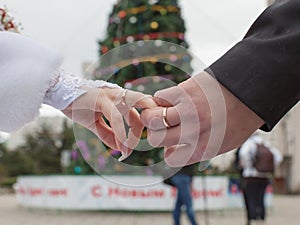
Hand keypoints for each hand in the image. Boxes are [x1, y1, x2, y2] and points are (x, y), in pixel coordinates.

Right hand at [62, 87, 156, 160]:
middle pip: (144, 107)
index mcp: (120, 98)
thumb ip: (109, 135)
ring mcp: (111, 95)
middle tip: (147, 143)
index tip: (143, 142)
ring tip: (129, 151)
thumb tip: (122, 150)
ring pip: (133, 112)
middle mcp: (119, 94)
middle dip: (150, 124)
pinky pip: (115, 117)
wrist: (58, 94)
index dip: (144, 126)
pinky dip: (120, 132)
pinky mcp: (101, 98)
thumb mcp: (95, 124)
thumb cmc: (78, 106)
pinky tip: (122, 146)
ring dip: (134, 134)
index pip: (140, 111)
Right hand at [141, 71, 263, 166]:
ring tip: (161, 112)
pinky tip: (171, 100)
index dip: (169, 150)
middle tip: (163, 127)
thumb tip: (168, 148)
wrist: (249, 91)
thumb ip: (195, 150)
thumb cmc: (236, 120)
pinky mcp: (183, 91)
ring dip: (152, 116)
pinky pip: (158, 98)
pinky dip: (160, 100)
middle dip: (156, 134)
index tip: (173, 143)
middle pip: (155, 139)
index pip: (170, 158)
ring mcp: (187, 110)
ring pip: (151, 118)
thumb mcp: (221, 145)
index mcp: (203, 148)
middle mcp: (193, 131)